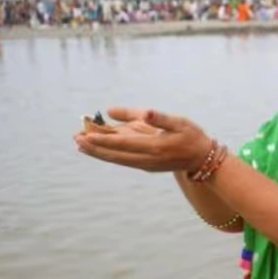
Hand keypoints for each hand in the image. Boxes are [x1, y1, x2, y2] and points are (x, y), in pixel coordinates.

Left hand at [74, 108, 209, 172]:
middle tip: (76, 139)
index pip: (124, 144)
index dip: (104, 140)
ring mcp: (146, 165)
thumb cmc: (191, 136)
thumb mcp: (178, 121)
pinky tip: (97, 149)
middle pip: (115, 155)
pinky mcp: (145, 165)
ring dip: (98, 153)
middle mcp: (148, 160)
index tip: (87, 136)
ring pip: (117, 159)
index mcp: (155, 147)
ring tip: (79, 144)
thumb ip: (156, 116)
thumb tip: (141, 113)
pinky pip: (122, 160)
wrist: (202, 159)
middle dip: (95, 148)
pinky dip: (108, 154)